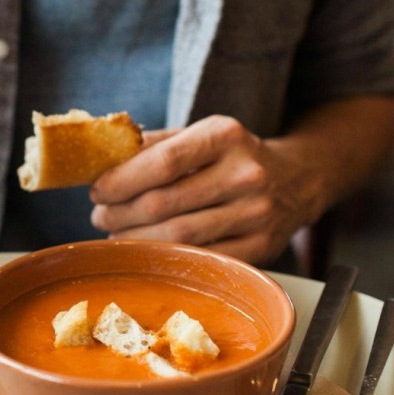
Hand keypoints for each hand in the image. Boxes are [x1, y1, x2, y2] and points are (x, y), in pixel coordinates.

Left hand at [89, 115, 317, 264]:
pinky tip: (147, 250)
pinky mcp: (261, 248)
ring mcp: (256, 214)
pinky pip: (201, 259)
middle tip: (99, 217)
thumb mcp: (200, 135)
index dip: (121, 181)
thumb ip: (153, 145)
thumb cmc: (230, 156)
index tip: (97, 190)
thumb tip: (102, 162)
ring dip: (135, 239)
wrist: (297, 179)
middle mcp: (245, 173)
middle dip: (119, 214)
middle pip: (163, 203)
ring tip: (116, 234)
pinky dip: (165, 258)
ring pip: (178, 237)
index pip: (162, 162)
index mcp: (225, 136)